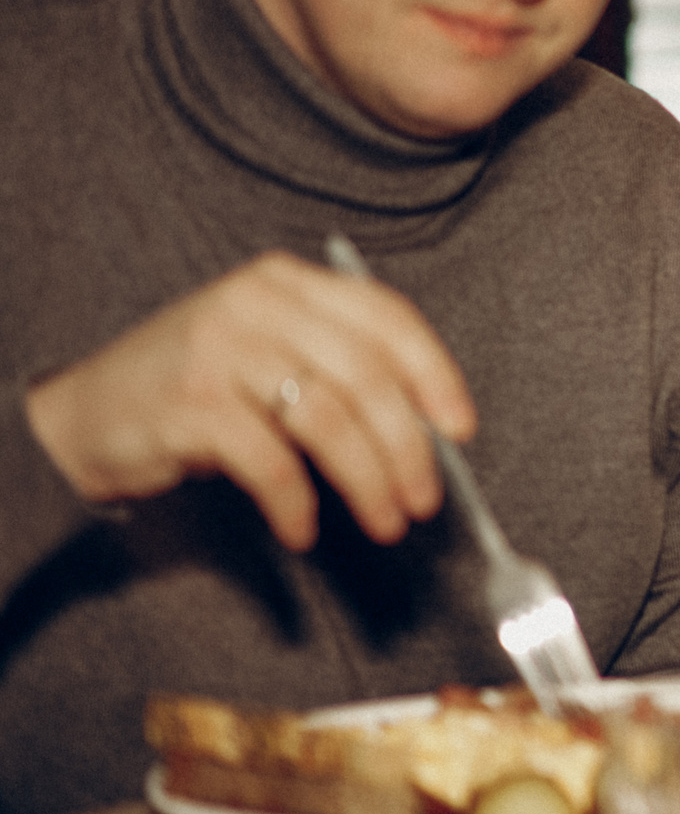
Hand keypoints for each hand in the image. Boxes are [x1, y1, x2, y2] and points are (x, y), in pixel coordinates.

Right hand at [23, 251, 471, 551]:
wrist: (84, 414)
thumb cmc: (198, 388)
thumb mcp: (269, 351)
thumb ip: (337, 366)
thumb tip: (425, 428)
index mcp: (289, 282)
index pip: (388, 317)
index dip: (435, 374)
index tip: (460, 428)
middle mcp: (258, 304)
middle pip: (367, 376)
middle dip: (408, 447)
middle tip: (423, 499)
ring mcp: (221, 349)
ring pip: (328, 418)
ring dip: (368, 481)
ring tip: (383, 521)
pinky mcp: (191, 404)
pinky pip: (270, 462)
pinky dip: (297, 504)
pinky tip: (302, 531)